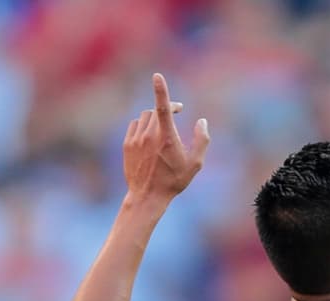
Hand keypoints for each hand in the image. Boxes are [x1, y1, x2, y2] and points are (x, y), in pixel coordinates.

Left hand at [123, 73, 210, 203]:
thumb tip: (202, 121)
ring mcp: (135, 139)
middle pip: (155, 110)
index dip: (161, 90)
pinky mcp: (127, 144)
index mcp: (167, 138)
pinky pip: (134, 125)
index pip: (162, 108)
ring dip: (155, 117)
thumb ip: (202, 140)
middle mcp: (149, 136)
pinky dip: (143, 126)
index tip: (157, 76)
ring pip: (144, 117)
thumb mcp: (195, 164)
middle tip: (177, 111)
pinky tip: (150, 136)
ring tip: (163, 128)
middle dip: (166, 108)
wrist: (147, 196)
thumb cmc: (174, 180)